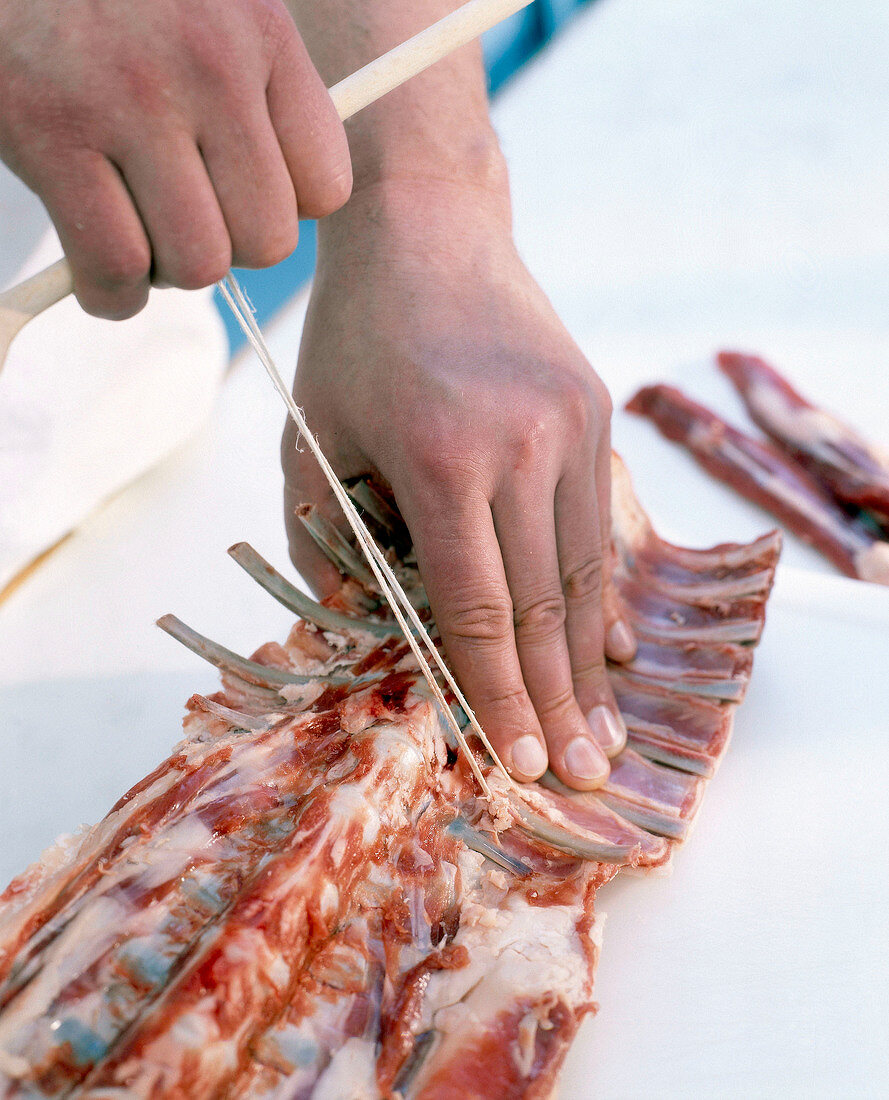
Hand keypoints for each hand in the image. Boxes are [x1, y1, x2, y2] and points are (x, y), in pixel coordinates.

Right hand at [0, 0, 350, 317]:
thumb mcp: (215, 12)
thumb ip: (261, 92)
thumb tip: (291, 203)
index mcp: (262, 33)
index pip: (325, 188)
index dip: (282, 213)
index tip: (239, 198)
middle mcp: (208, 65)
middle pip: (265, 243)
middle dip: (227, 251)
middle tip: (183, 219)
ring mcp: (130, 100)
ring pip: (197, 265)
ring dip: (167, 272)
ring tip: (138, 232)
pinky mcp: (51, 131)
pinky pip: (115, 266)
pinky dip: (112, 294)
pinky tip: (103, 275)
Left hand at [282, 181, 635, 789]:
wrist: (429, 227)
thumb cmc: (354, 341)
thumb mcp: (313, 440)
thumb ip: (331, 546)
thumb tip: (367, 636)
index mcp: (440, 459)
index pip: (476, 609)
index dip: (497, 694)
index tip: (521, 759)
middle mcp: (521, 446)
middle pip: (544, 605)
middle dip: (560, 700)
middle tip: (581, 771)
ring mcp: (572, 426)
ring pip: (586, 571)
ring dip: (592, 659)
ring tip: (606, 728)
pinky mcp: (596, 410)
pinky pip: (602, 523)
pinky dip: (606, 591)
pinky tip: (614, 643)